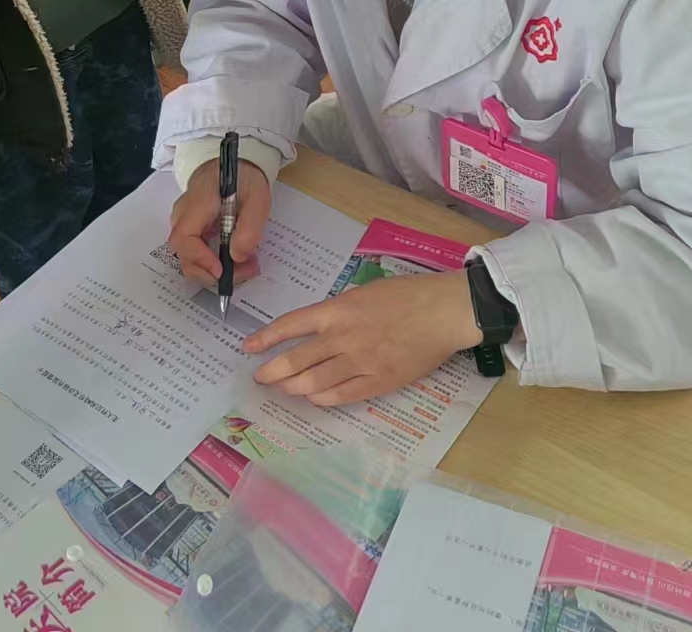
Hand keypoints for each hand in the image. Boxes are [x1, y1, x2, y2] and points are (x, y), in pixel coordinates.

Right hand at [167, 157, 270, 286]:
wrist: (234, 166)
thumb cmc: (243, 178)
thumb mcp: (257, 198)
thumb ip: (249, 227)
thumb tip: (238, 256)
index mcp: (196, 203)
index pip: (184, 238)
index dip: (199, 258)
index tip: (221, 270)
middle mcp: (183, 216)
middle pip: (184, 254)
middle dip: (212, 272)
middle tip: (244, 272)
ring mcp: (185, 224)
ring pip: (190, 258)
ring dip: (215, 270)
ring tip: (246, 267)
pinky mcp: (192, 231)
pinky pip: (197, 253)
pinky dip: (215, 263)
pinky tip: (237, 260)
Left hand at [243, 269, 483, 406]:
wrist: (442, 312)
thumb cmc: (406, 295)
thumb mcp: (364, 292)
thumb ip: (338, 310)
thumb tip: (317, 327)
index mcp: (339, 310)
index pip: (291, 325)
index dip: (266, 338)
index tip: (249, 347)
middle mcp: (344, 338)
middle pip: (297, 360)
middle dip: (272, 371)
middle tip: (260, 378)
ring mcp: (361, 362)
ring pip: (315, 382)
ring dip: (293, 388)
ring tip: (283, 389)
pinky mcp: (380, 382)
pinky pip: (342, 396)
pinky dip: (322, 399)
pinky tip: (313, 398)